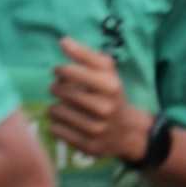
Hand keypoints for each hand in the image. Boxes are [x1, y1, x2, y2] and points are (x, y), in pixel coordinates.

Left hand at [49, 41, 149, 165]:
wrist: (129, 132)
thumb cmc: (113, 96)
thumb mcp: (108, 72)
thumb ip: (86, 54)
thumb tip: (63, 41)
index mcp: (111, 86)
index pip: (71, 72)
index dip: (61, 70)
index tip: (60, 71)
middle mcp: (105, 108)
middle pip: (61, 91)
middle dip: (57, 88)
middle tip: (61, 89)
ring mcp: (96, 129)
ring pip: (56, 111)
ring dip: (56, 107)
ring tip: (65, 106)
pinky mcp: (87, 146)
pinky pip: (56, 130)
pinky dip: (57, 124)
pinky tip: (67, 121)